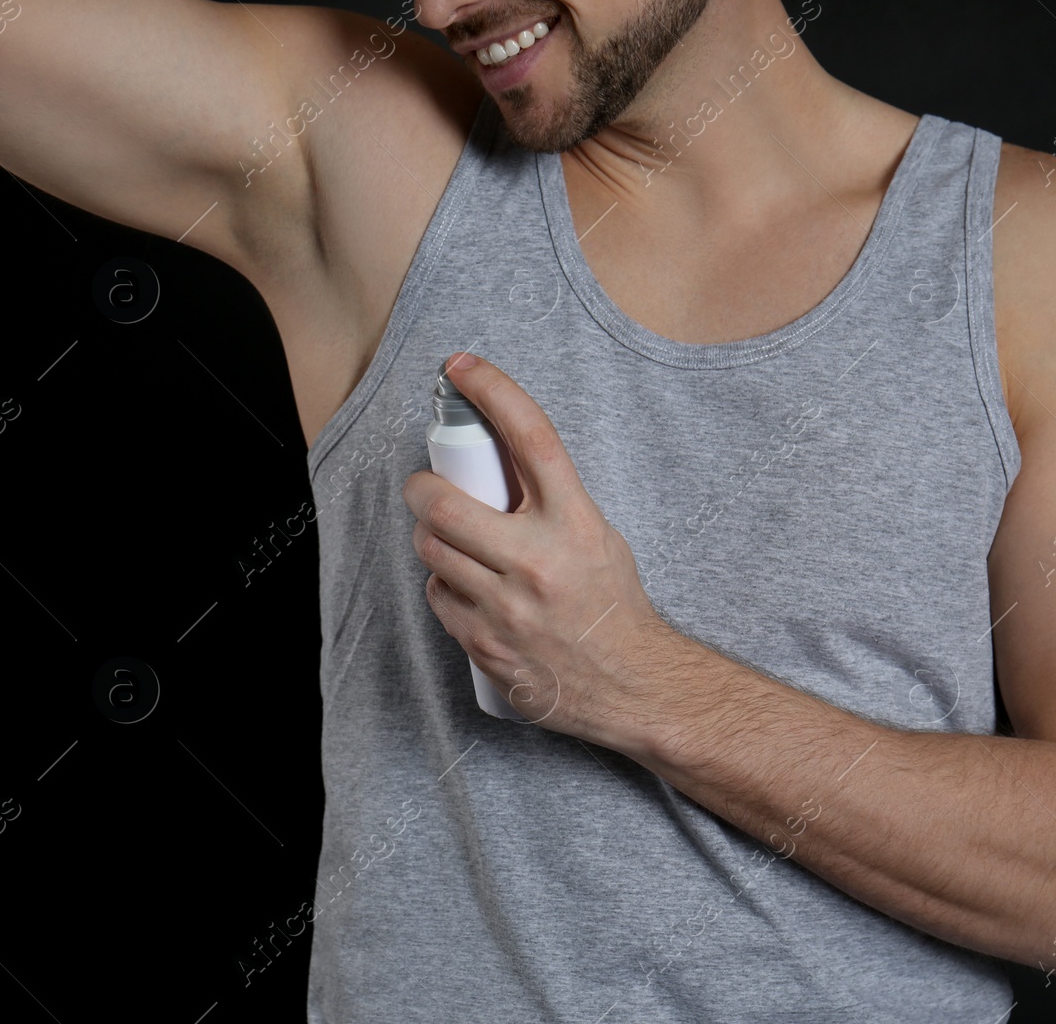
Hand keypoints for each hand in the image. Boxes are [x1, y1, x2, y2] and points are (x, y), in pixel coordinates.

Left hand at [402, 351, 678, 748]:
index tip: (462, 367)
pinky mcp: (485, 644)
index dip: (492, 391)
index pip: (531, 438)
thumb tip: (497, 460)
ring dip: (433, 539)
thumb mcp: (597, 537)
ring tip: (455, 545)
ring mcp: (507, 607)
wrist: (634, 688)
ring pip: (432, 550)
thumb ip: (552, 501)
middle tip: (424, 487)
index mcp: (575, 522)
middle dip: (421, 488)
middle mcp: (538, 561)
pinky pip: (438, 597)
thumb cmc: (612, 606)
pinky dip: (445, 587)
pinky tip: (470, 592)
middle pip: (444, 503)